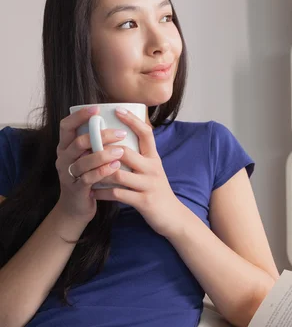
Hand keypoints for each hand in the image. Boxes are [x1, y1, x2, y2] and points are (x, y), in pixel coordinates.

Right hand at [55, 106, 126, 222]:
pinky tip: (116, 166)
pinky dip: (103, 171)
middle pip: (78, 141)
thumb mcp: (87, 158)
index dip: (79, 116)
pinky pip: (89, 178)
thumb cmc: (87, 178)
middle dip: (100, 135)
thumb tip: (116, 124)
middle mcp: (63, 158)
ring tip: (121, 150)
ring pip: (84, 160)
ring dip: (103, 154)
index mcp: (65, 147)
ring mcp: (68, 174)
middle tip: (120, 133)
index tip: (97, 108)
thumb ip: (95, 144)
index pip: (66, 126)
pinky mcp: (76, 189)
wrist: (76, 209)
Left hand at [92, 107, 183, 236]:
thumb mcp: (152, 170)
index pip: (146, 133)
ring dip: (98, 172)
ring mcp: (148, 185)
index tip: (117, 110)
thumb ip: (139, 157)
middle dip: (104, 150)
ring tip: (84, 171)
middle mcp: (152, 168)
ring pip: (118, 173)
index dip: (132, 120)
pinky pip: (117, 194)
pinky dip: (102, 193)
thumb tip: (118, 141)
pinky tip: (93, 191)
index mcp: (154, 158)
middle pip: (126, 152)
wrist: (172, 217)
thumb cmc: (156, 191)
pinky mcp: (143, 201)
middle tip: (85, 148)